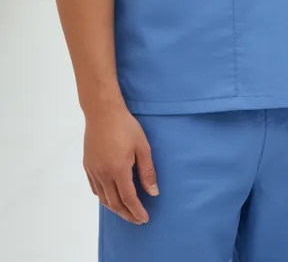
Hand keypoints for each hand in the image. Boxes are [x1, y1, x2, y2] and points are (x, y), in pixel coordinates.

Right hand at [83, 104, 157, 224]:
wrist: (103, 113)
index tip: (144, 218)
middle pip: (114, 203)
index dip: (137, 210)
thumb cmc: (126, 127)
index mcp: (119, 170)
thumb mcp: (142, 146)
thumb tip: (153, 192)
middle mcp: (103, 175)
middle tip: (137, 219)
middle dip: (126, 214)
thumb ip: (147, 171)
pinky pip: (95, 189)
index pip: (129, 198)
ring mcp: (93, 171)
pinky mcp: (87, 167)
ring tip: (126, 211)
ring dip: (115, 208)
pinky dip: (104, 197)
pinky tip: (110, 196)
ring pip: (103, 198)